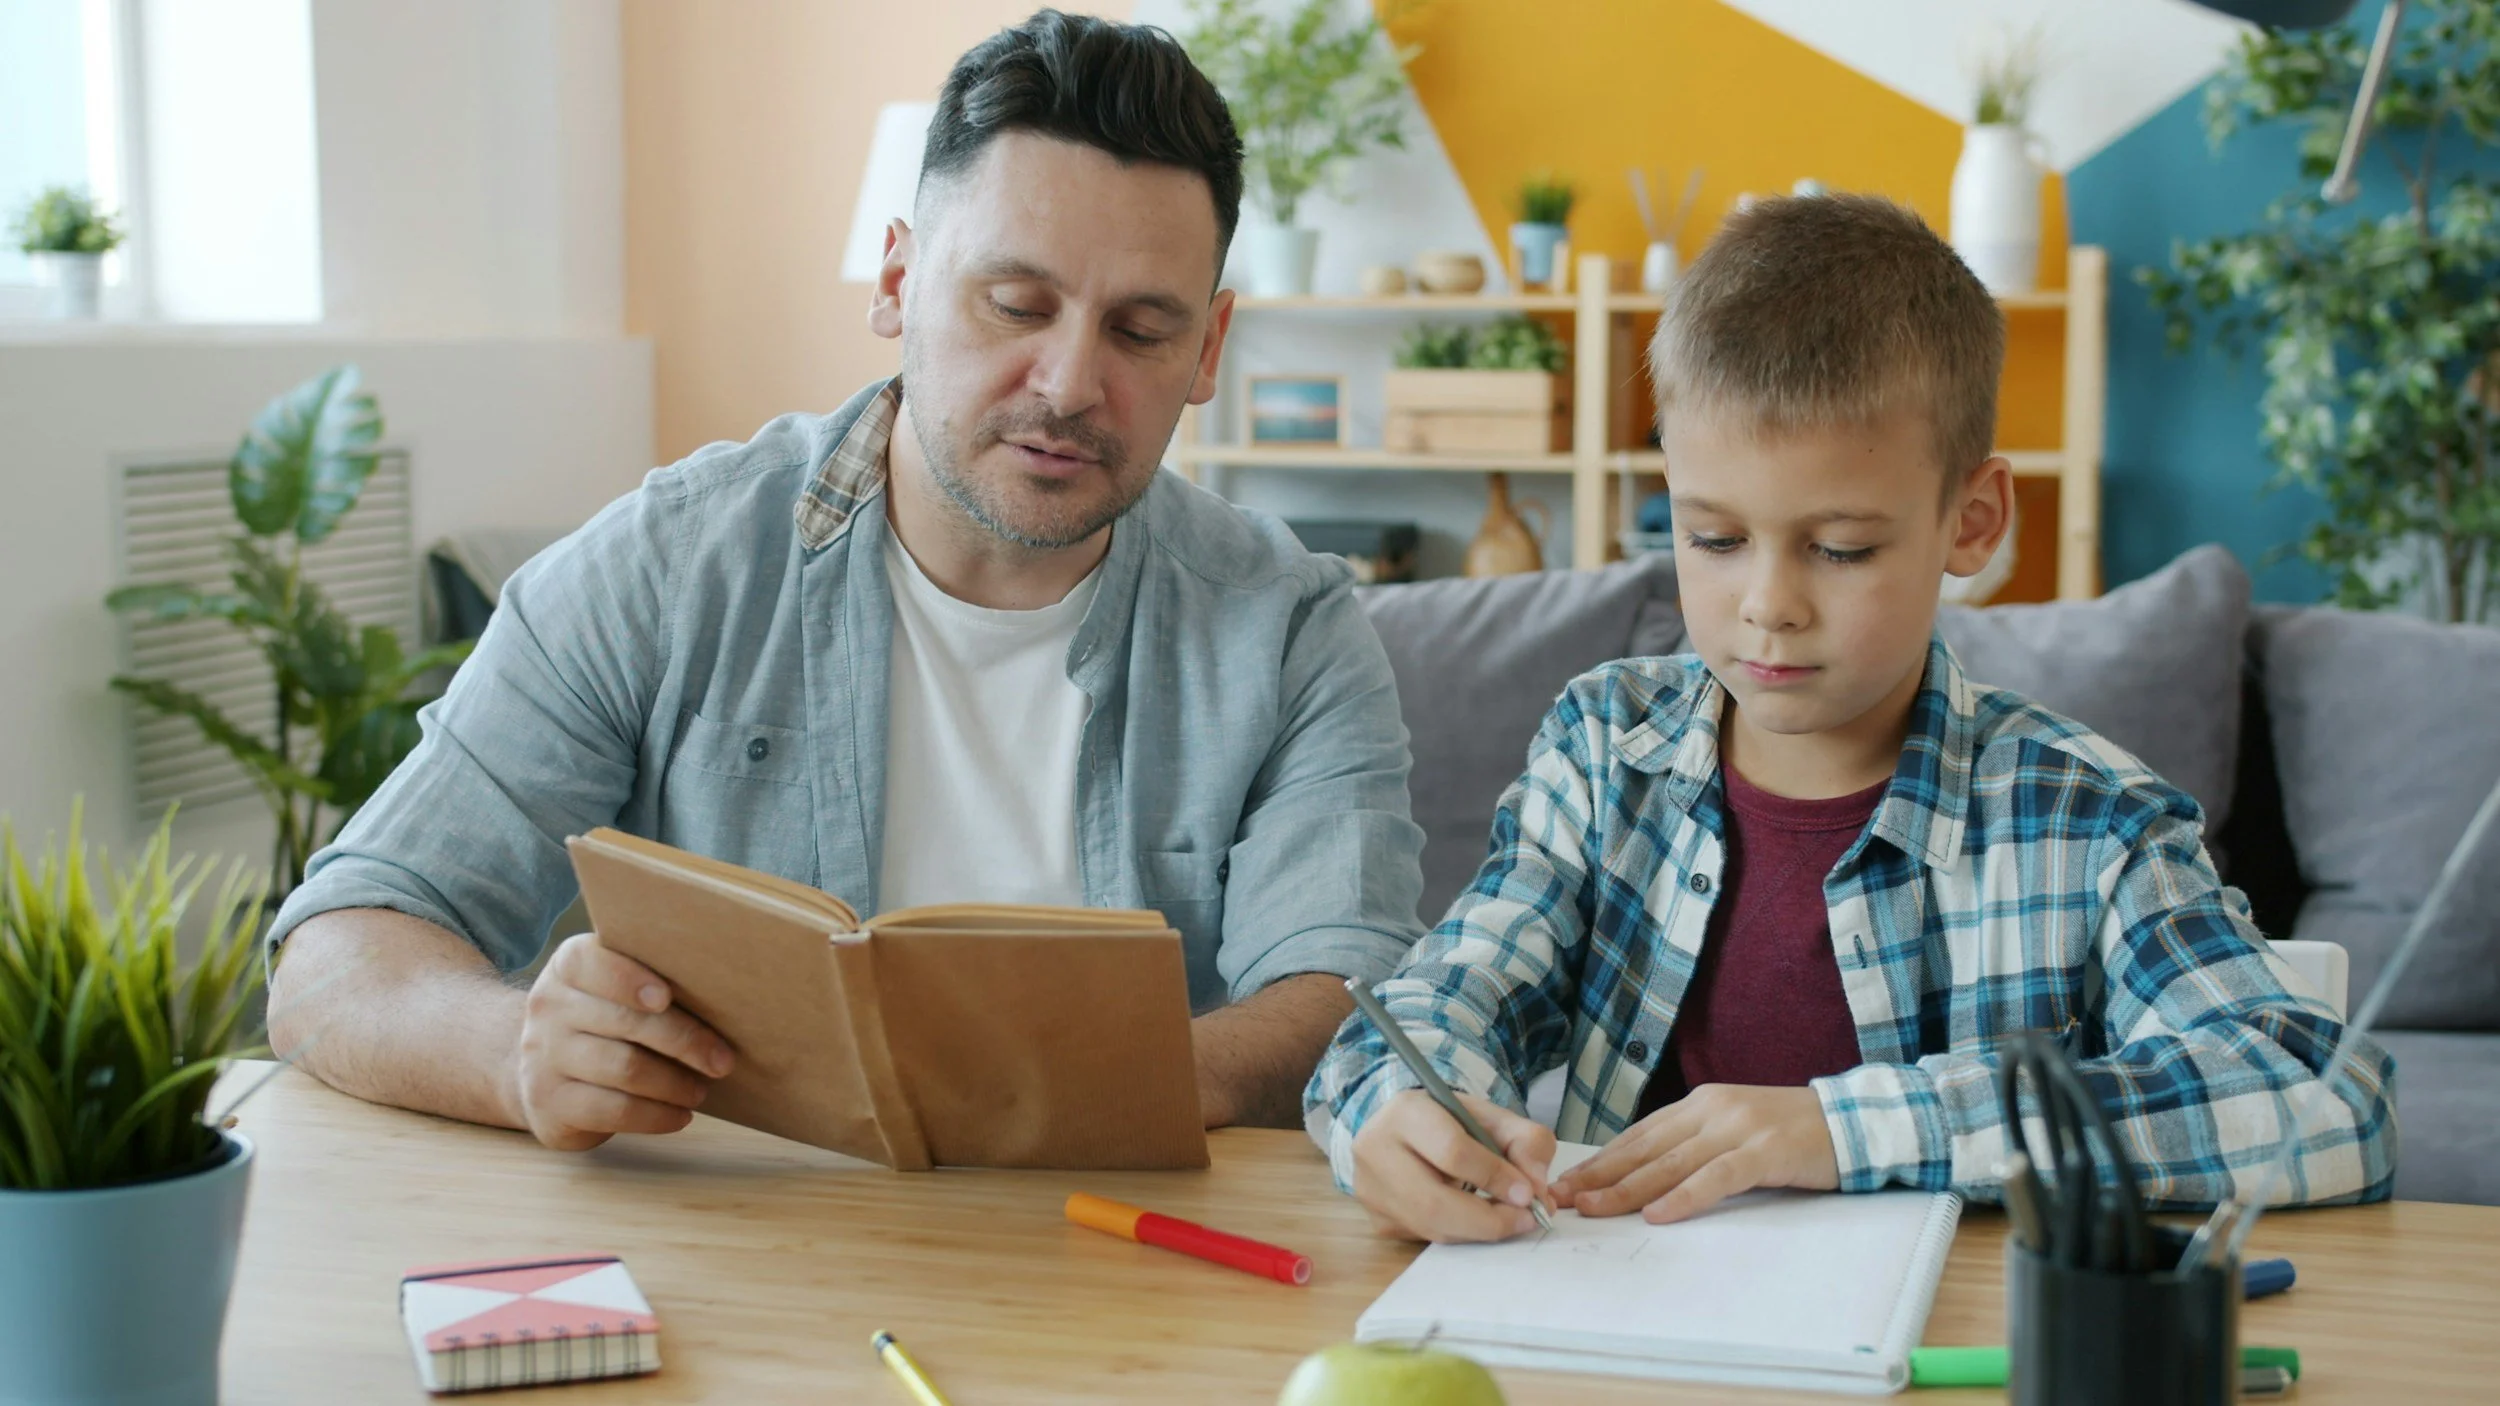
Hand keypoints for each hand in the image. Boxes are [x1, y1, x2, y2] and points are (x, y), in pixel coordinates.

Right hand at [510, 932, 736, 1150]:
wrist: (542, 1069)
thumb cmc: (604, 1021)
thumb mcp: (614, 991)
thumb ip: (654, 982)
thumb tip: (730, 997)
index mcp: (569, 966)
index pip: (592, 962)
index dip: (630, 980)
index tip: (667, 997)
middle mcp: (549, 1005)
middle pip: (625, 1021)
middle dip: (684, 1041)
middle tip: (723, 1061)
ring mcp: (543, 1055)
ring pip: (623, 1068)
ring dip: (675, 1083)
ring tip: (702, 1090)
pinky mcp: (549, 1102)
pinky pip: (611, 1110)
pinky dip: (655, 1116)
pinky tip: (680, 1116)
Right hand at [1350, 1089, 1557, 1242]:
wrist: (1406, 1132)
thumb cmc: (1452, 1123)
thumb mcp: (1493, 1117)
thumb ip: (1526, 1142)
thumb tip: (1536, 1188)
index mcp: (1405, 1112)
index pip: (1452, 1151)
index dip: (1494, 1177)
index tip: (1529, 1193)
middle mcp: (1376, 1150)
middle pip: (1435, 1202)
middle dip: (1489, 1219)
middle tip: (1526, 1220)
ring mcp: (1372, 1190)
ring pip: (1432, 1227)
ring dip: (1479, 1232)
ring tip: (1509, 1220)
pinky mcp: (1378, 1220)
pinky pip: (1428, 1238)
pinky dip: (1461, 1235)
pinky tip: (1477, 1220)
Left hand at [1549, 1084, 1837, 1223]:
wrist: (1852, 1120)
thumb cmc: (1789, 1132)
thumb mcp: (1732, 1130)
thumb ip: (1693, 1145)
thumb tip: (1644, 1176)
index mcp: (1698, 1104)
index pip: (1637, 1136)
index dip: (1599, 1160)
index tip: (1565, 1182)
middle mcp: (1711, 1109)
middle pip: (1643, 1149)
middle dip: (1599, 1176)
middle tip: (1561, 1199)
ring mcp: (1738, 1128)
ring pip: (1670, 1163)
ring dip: (1626, 1189)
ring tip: (1593, 1208)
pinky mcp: (1765, 1151)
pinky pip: (1716, 1176)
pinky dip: (1685, 1196)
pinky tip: (1658, 1214)